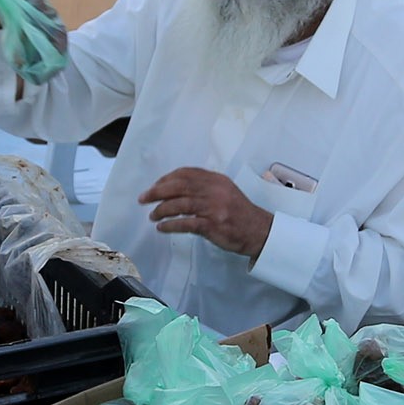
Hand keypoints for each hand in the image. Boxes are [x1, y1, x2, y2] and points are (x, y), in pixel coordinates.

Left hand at [142, 168, 273, 259]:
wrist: (259, 231)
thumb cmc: (239, 213)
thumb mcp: (224, 191)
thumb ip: (204, 187)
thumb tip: (175, 188)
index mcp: (216, 180)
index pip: (185, 173)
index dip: (166, 179)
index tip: (155, 186)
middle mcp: (214, 191)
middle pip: (178, 186)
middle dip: (157, 192)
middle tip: (143, 199)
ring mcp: (214, 208)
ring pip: (179, 205)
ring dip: (161, 210)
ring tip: (152, 216)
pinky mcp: (212, 225)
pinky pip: (185, 223)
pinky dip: (170, 225)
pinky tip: (162, 227)